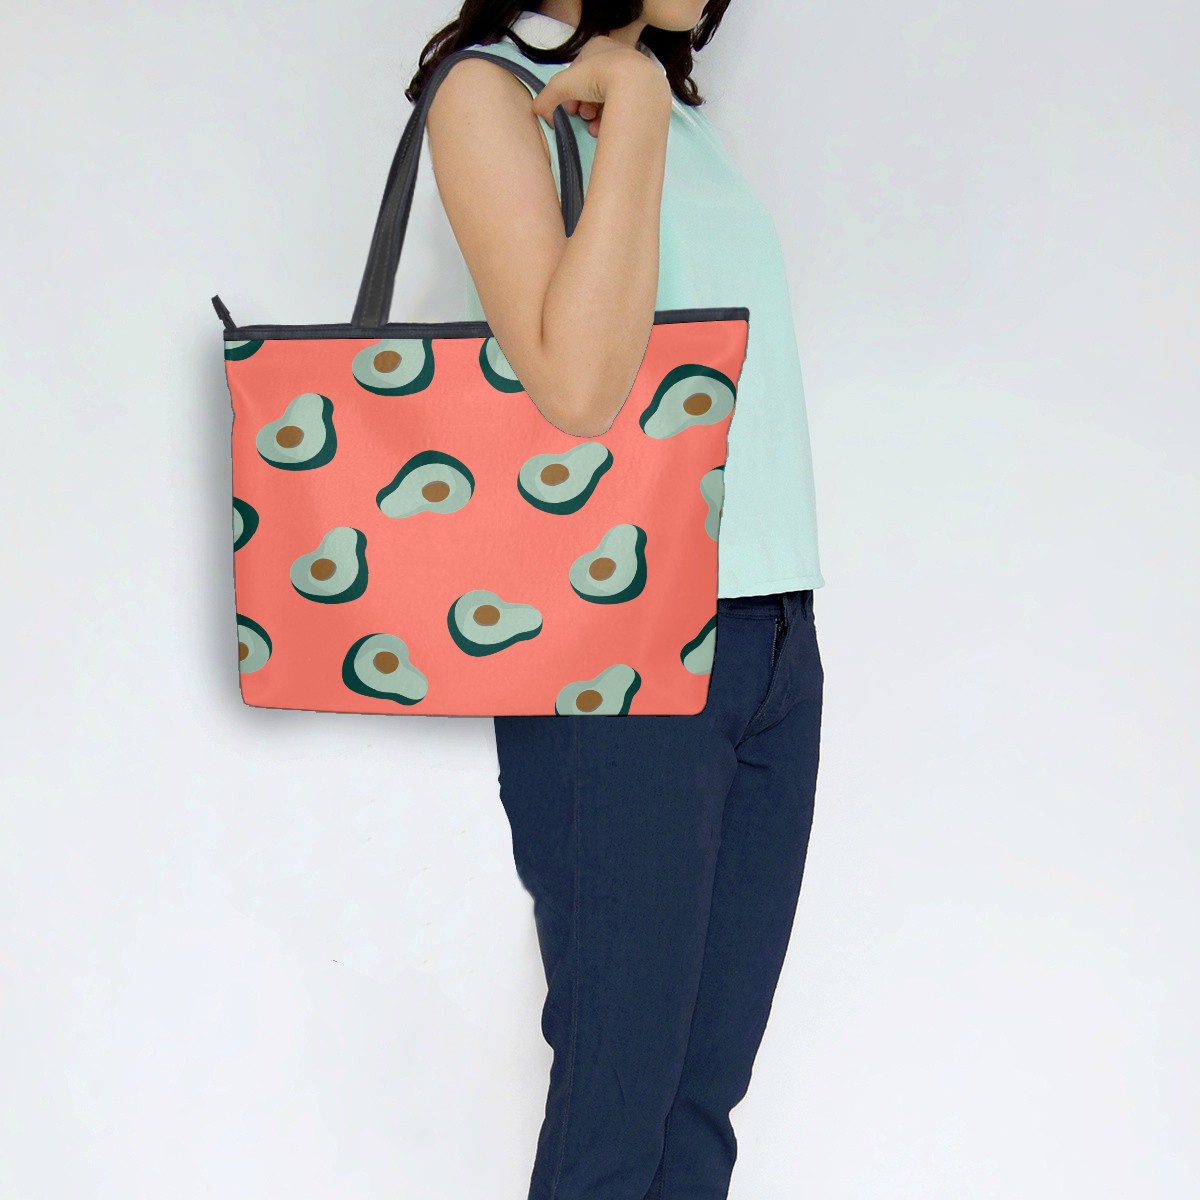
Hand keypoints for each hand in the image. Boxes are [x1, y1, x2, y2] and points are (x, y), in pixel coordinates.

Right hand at [530, 35, 669, 137]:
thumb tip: (537, 112)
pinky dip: (612, 119)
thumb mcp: (562, 86)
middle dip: (584, 106)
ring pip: (608, 99)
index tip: (568, 109)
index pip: (577, 72)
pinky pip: (624, 107)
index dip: (569, 93)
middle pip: (593, 87)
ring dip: (596, 116)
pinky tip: (606, 128)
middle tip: (582, 117)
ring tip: (594, 126)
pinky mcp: (645, 92)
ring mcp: (634, 74)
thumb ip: (546, 98)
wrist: (636, 87)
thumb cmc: (598, 77)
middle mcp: (617, 56)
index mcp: (598, 46)